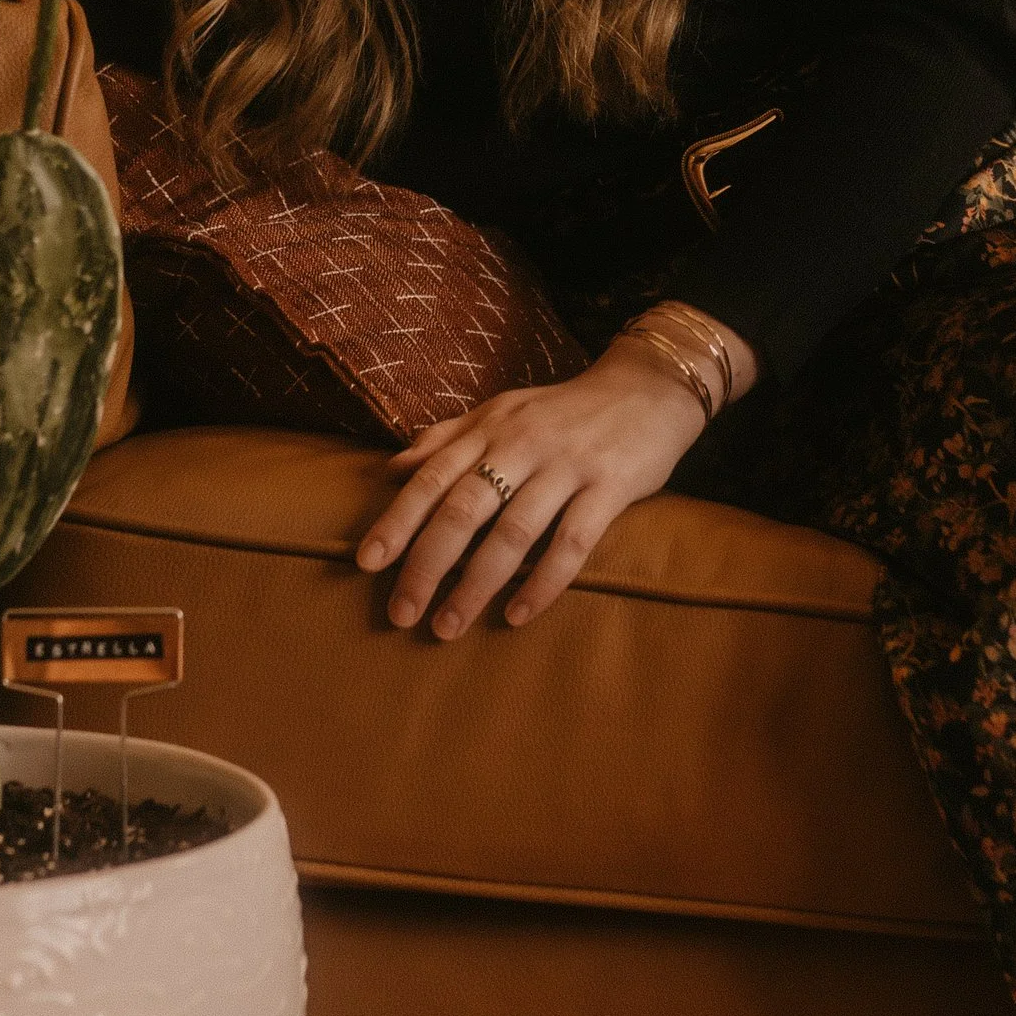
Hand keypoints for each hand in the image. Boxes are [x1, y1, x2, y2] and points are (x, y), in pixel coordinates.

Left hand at [358, 330, 740, 640]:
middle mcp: (523, 445)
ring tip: (448, 626)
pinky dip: (543, 584)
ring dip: (475, 585)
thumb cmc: (566, 410)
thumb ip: (447, 438)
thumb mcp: (502, 411)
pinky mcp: (610, 488)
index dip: (397, 521)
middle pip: (462, 510)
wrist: (650, 388)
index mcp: (491, 428)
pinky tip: (517, 616)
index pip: (432, 477)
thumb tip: (392, 469)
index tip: (366, 563)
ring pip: (512, 533)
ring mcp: (567, 467)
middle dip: (426, 565)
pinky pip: (572, 544)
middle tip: (400, 612)